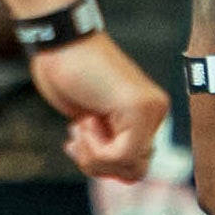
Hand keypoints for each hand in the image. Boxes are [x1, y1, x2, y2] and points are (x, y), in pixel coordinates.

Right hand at [28, 30, 168, 181]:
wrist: (59, 41)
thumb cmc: (65, 74)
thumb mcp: (89, 120)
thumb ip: (107, 142)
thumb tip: (116, 173)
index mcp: (145, 115)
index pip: (133, 165)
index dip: (100, 164)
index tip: (76, 142)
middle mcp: (155, 112)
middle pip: (133, 172)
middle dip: (99, 165)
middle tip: (76, 137)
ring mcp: (151, 111)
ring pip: (127, 167)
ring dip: (93, 156)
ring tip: (80, 125)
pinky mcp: (140, 109)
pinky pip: (120, 155)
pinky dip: (94, 146)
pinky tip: (84, 120)